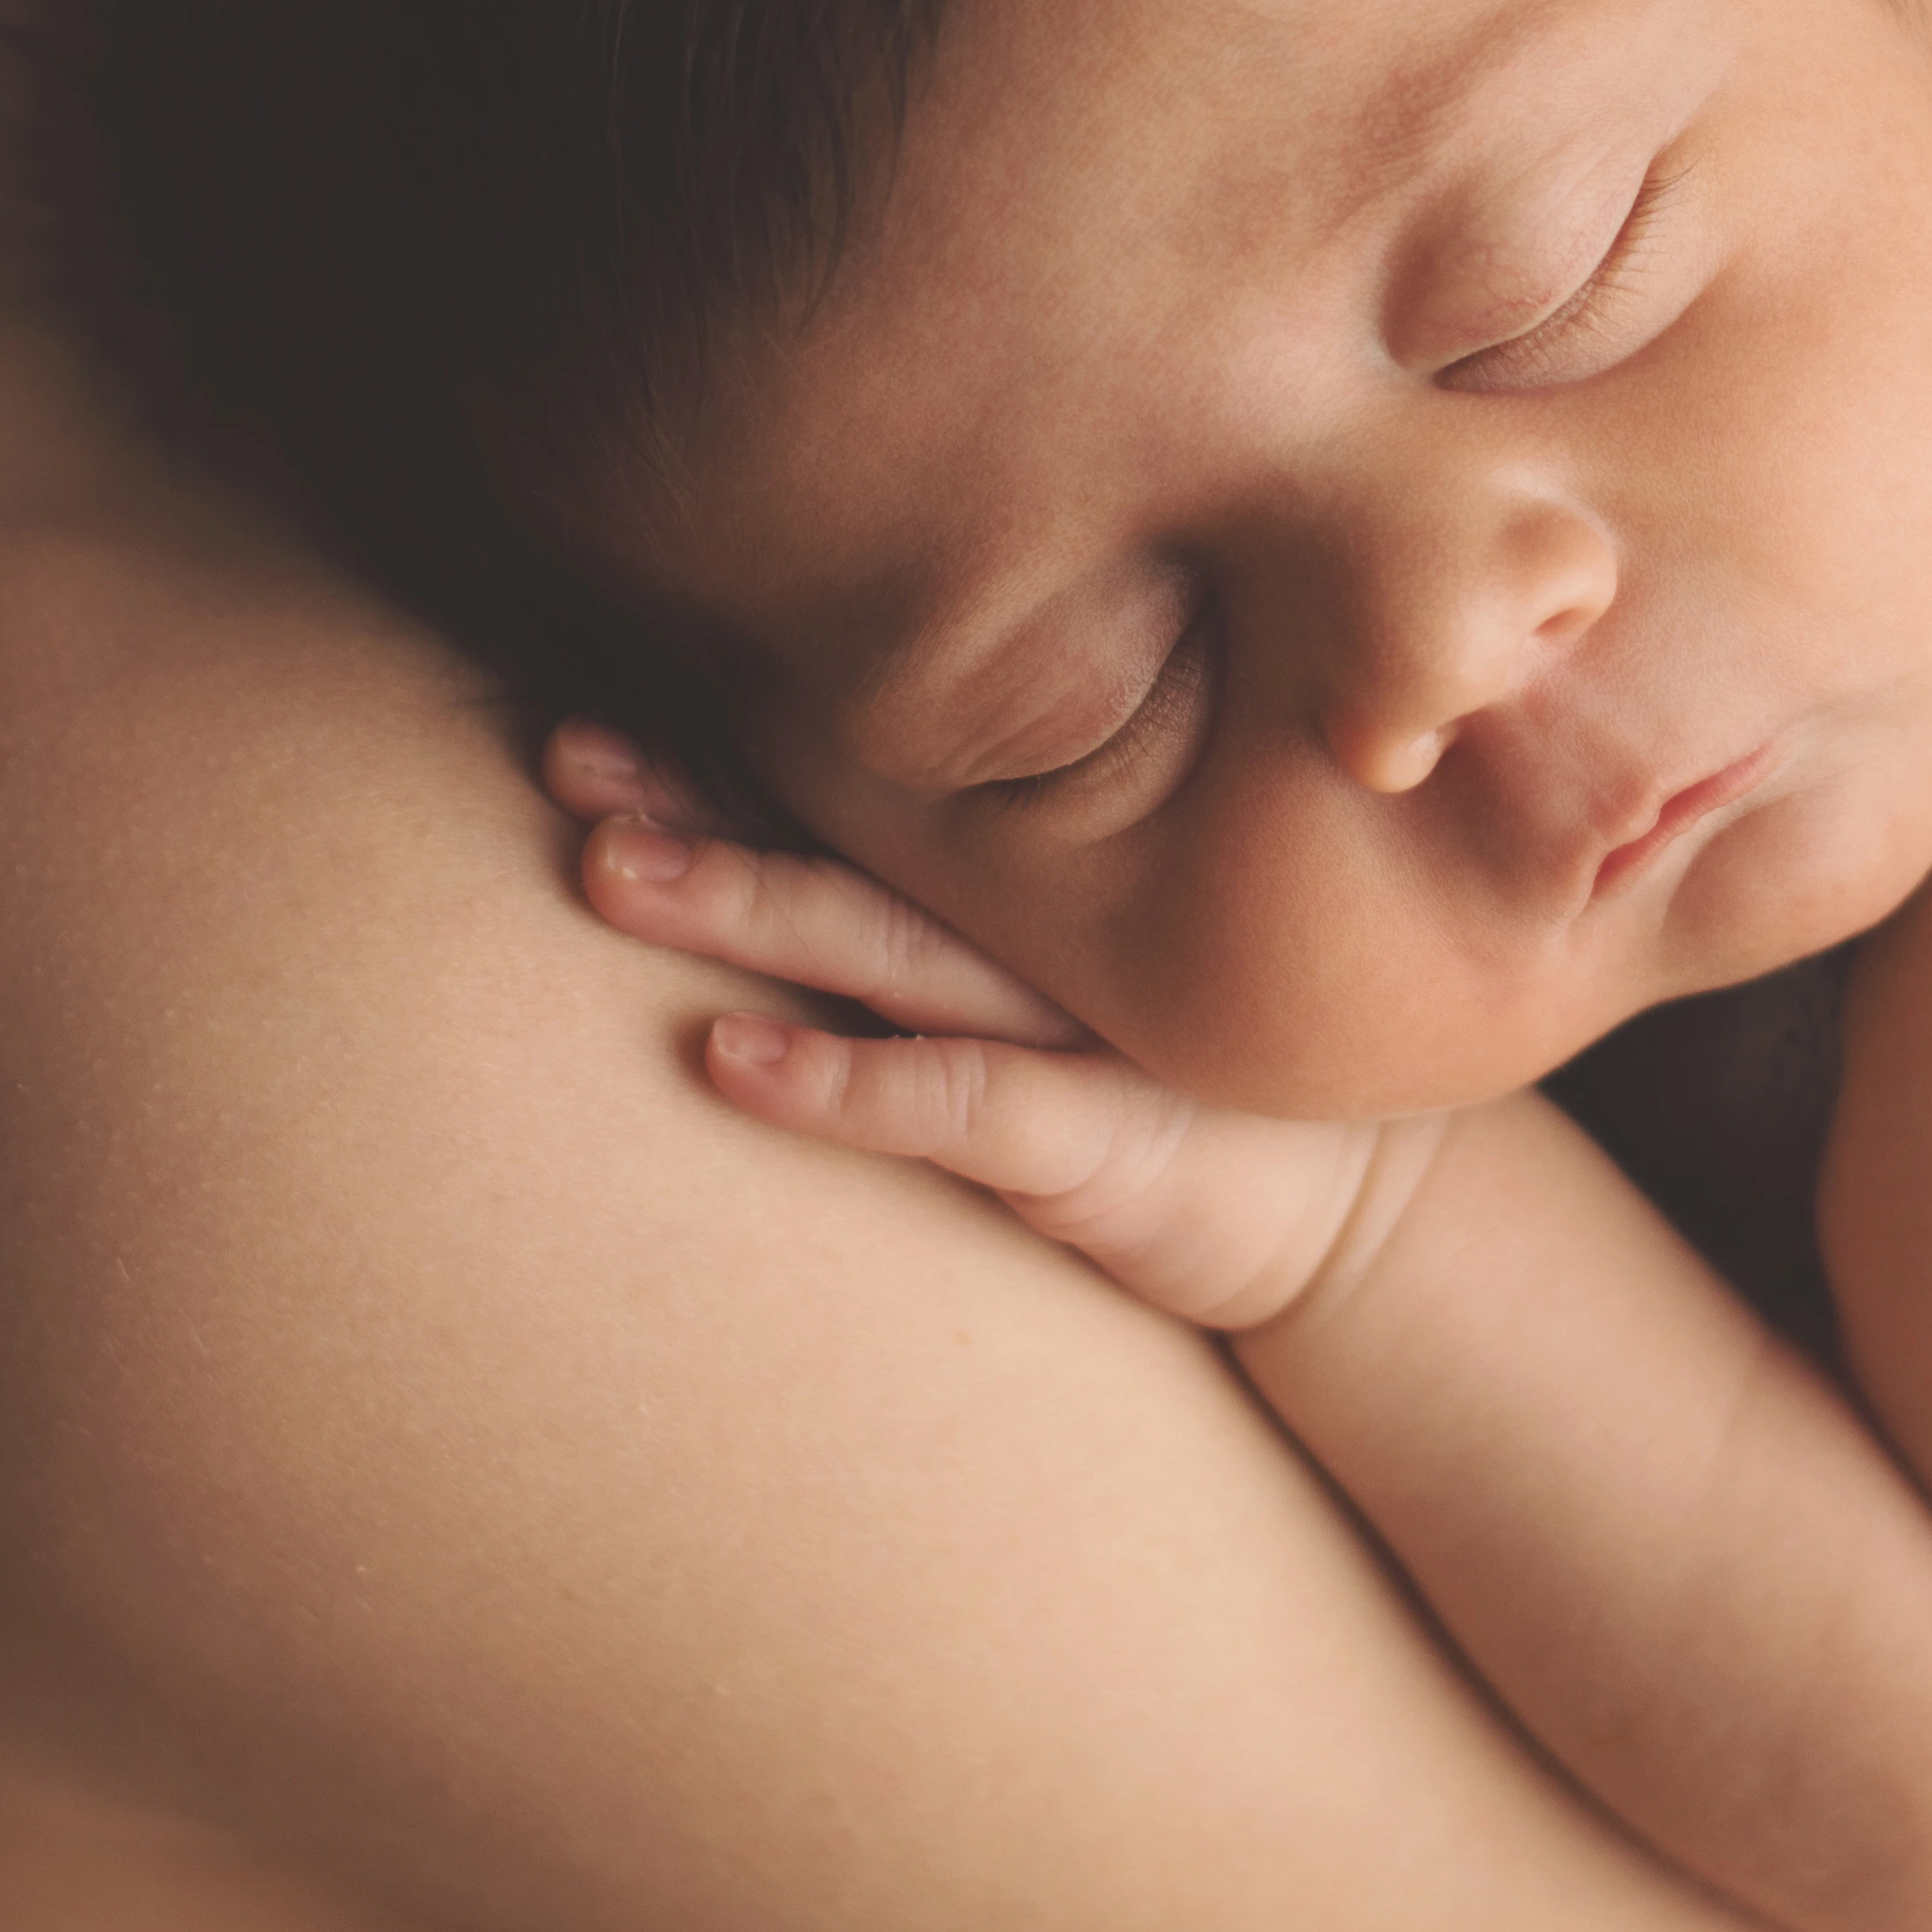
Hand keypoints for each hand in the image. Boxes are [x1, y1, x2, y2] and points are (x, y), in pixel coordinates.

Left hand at [551, 724, 1414, 1334]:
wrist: (1369, 1223)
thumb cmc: (1200, 1089)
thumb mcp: (1098, 978)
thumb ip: (975, 912)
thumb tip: (808, 862)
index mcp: (1034, 883)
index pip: (858, 797)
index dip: (722, 751)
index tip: (584, 708)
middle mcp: (1041, 927)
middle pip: (845, 842)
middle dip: (698, 796)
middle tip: (562, 757)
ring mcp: (1069, 1025)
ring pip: (880, 944)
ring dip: (744, 899)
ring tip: (609, 871)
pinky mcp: (1091, 1142)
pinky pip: (949, 1102)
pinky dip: (839, 1082)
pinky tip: (727, 1065)